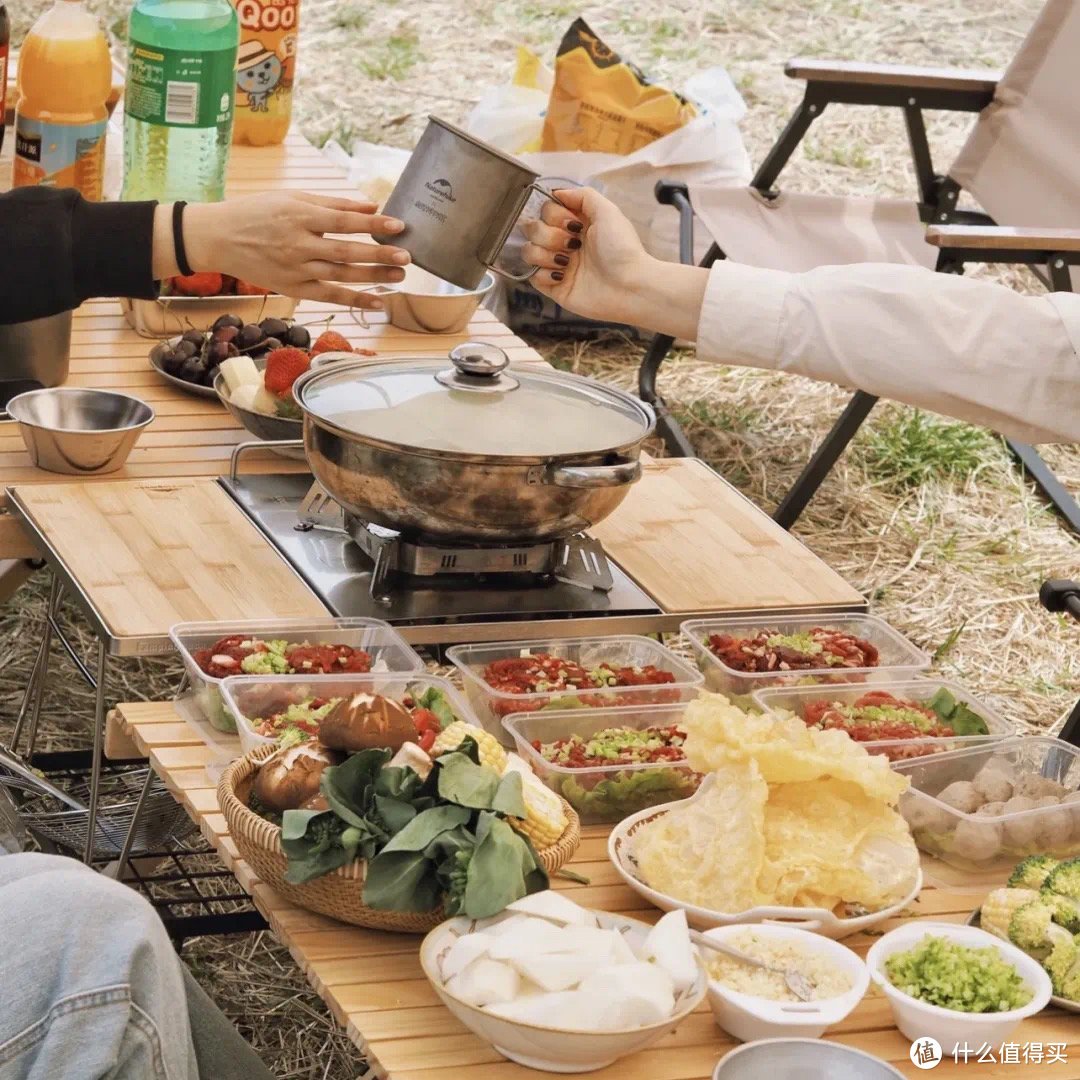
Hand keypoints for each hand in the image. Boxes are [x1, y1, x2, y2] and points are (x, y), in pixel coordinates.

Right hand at [160, 192, 411, 309]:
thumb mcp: (292, 198)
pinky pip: (329, 297)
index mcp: (300, 216)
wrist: (217, 237)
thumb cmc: (257, 212)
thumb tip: (372, 206)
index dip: (373, 225)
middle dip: (379, 255)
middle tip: (407, 257)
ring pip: (341, 276)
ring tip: (400, 276)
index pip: (344, 221)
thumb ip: (333, 203)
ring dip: (373, 277)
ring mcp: (296, 269)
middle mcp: (299, 244)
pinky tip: (378, 302)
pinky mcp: (293, 288)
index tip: (398, 226)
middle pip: (346, 252)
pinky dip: (355, 300)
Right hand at [521, 187, 650, 324]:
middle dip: (550, 235)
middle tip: (573, 245)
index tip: (574, 224)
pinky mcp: (554, 287)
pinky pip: (532, 276)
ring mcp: (558, 265)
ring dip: (545, 254)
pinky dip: (544, 275)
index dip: (554, 215)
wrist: (628, 286)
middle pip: (532, 228)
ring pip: (529, 251)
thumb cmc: (622, 249)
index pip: (545, 210)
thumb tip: (557, 192)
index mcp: (575, 224)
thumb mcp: (607, 211)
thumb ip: (582, 196)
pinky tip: (563, 277)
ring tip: (567, 262)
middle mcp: (564, 242)